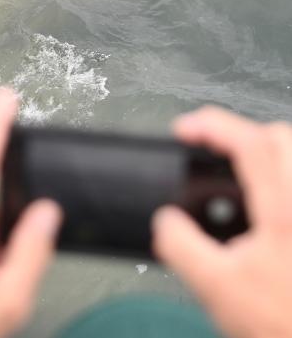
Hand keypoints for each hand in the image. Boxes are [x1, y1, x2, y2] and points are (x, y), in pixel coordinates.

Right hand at [153, 106, 291, 337]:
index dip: (211, 126)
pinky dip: (276, 180)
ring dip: (263, 154)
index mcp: (283, 212)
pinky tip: (260, 207)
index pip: (250, 143)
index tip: (183, 131)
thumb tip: (165, 220)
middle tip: (209, 149)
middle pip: (281, 138)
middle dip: (240, 133)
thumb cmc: (281, 324)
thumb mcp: (215, 288)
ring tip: (234, 174)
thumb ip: (181, 246)